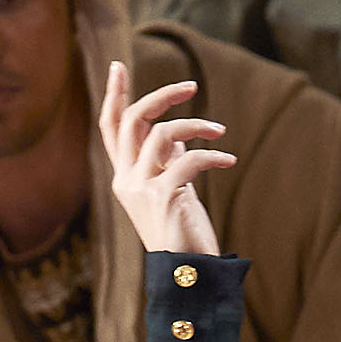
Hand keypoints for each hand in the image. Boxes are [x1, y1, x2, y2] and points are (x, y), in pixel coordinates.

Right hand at [102, 67, 230, 255]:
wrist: (187, 275)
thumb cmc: (183, 234)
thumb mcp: (175, 191)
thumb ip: (169, 163)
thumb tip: (178, 137)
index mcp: (125, 176)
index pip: (111, 128)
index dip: (114, 96)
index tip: (118, 66)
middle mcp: (125, 180)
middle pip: (132, 120)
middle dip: (162, 96)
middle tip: (192, 86)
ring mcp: (141, 188)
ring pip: (162, 133)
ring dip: (196, 126)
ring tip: (220, 132)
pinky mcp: (162, 197)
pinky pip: (188, 159)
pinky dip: (212, 155)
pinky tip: (229, 161)